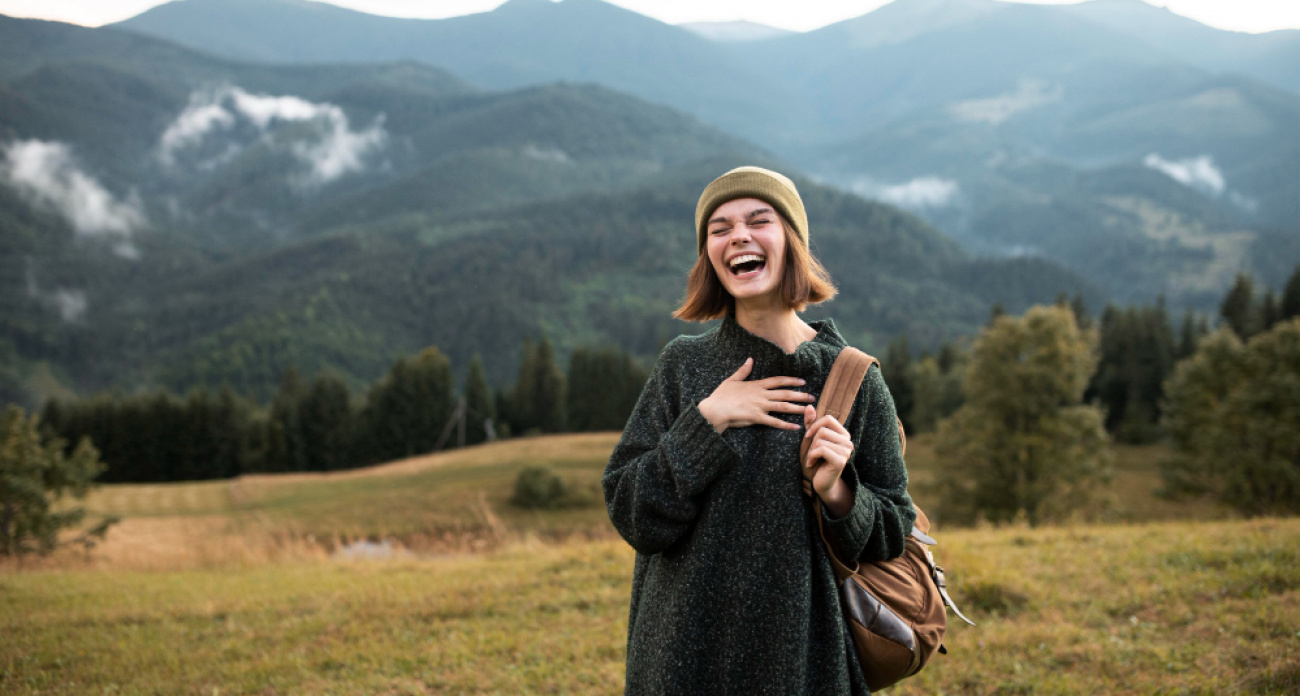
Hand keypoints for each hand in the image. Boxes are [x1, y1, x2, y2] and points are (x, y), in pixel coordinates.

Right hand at [697, 357, 814, 433]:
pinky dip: (786, 425)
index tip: (802, 381)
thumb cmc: (721, 395)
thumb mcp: (732, 380)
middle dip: (800, 395)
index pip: (778, 381)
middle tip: (812, 397)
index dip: (791, 380)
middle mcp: (761, 395)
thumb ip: (743, 370)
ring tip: (809, 410)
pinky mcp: (757, 418)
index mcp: (756, 385)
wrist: (715, 409)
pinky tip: (795, 427)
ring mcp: (760, 406)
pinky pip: (775, 422)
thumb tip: (750, 359)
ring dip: (797, 408)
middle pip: (785, 394)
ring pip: (783, 406)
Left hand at [803, 405, 853, 516]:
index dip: (814, 425)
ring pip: (820, 440)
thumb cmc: (816, 461)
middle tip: (812, 453)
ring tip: (813, 459)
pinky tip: (811, 464)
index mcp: (843, 434)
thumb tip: (809, 406)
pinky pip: (821, 450)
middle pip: (822, 430)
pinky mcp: (840, 461)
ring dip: (811, 451)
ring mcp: (846, 451)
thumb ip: (811, 424)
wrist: (820, 482)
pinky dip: (811, 456)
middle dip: (811, 442)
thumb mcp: (811, 440)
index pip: (828, 418)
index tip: (808, 436)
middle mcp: (847, 441)